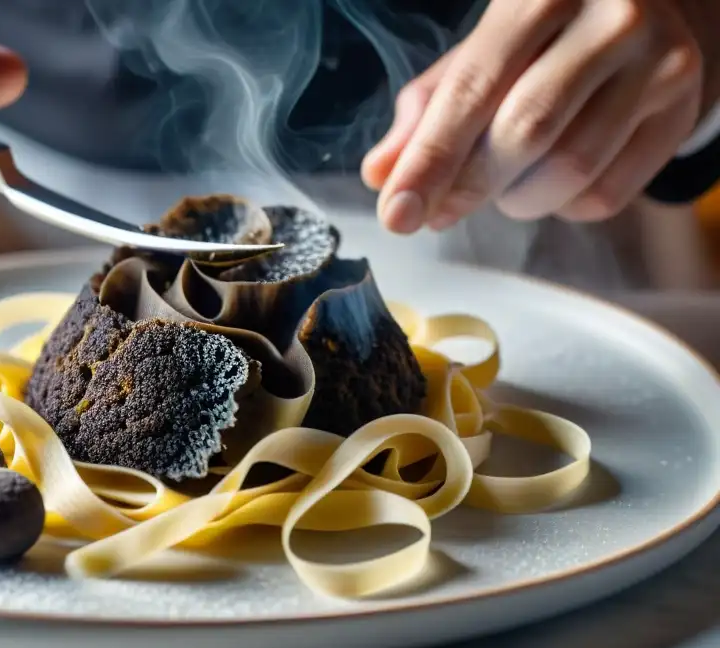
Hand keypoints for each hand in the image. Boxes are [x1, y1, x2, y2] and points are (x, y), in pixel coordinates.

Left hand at [362, 0, 719, 232]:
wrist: (659, 10)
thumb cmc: (547, 40)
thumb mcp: (482, 54)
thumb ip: (427, 111)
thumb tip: (380, 174)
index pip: (472, 89)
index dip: (429, 161)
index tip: (397, 214)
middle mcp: (610, 18)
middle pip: (525, 132)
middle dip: (468, 187)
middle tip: (437, 212)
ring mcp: (657, 62)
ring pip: (569, 171)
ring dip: (517, 199)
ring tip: (503, 184)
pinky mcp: (681, 110)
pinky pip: (606, 194)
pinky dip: (562, 205)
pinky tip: (551, 180)